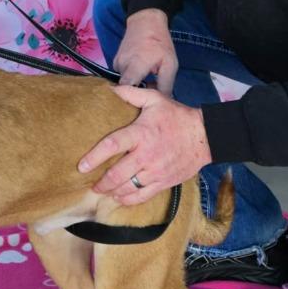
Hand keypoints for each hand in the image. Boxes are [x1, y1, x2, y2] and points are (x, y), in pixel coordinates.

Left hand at [77, 86, 210, 204]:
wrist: (205, 136)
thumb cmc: (177, 116)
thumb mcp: (154, 99)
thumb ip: (131, 93)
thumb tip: (110, 89)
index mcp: (141, 133)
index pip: (112, 145)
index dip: (95, 157)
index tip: (82, 166)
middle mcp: (146, 155)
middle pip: (117, 174)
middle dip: (101, 182)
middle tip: (91, 184)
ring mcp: (155, 172)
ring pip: (128, 188)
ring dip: (112, 192)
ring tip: (102, 191)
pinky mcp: (164, 182)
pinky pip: (142, 196)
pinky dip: (128, 200)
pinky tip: (119, 198)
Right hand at [114, 8, 177, 93]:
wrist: (145, 22)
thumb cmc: (160, 43)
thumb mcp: (170, 64)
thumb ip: (166, 84)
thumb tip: (163, 100)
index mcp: (135, 67)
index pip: (127, 90)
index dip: (134, 98)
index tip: (144, 101)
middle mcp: (122, 65)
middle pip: (125, 87)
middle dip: (135, 91)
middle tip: (147, 91)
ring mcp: (116, 62)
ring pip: (123, 81)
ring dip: (133, 82)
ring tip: (145, 78)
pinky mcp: (115, 60)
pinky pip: (121, 74)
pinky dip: (130, 75)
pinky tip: (139, 71)